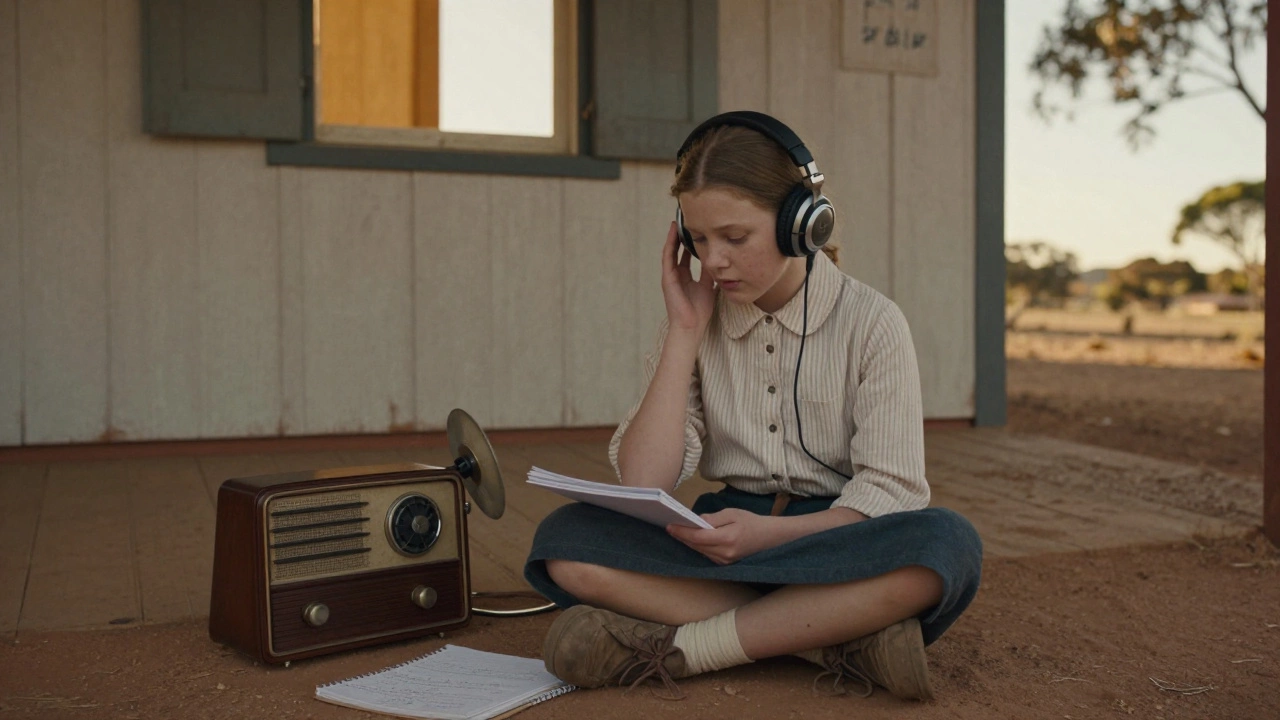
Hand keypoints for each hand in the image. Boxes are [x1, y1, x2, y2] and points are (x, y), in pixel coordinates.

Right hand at [660, 222, 715, 334]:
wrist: (691, 326)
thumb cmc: (699, 311)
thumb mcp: (708, 287)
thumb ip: (709, 274)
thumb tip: (716, 261)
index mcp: (686, 277)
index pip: (687, 256)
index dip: (691, 243)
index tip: (696, 230)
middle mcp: (676, 274)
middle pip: (678, 250)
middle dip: (681, 236)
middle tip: (686, 220)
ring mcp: (670, 275)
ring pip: (671, 250)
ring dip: (673, 236)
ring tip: (678, 221)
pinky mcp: (667, 278)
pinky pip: (668, 257)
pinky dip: (670, 244)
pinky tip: (673, 232)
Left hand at [666, 508, 784, 564]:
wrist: (770, 537)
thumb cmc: (751, 522)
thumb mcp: (732, 513)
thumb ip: (713, 518)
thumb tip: (697, 521)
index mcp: (728, 539)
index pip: (698, 537)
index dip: (682, 532)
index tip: (670, 526)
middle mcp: (725, 553)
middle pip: (697, 545)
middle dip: (682, 537)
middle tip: (669, 527)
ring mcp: (725, 561)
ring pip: (700, 551)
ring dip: (688, 542)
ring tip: (677, 532)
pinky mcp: (725, 563)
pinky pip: (707, 555)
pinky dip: (698, 546)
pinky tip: (691, 539)